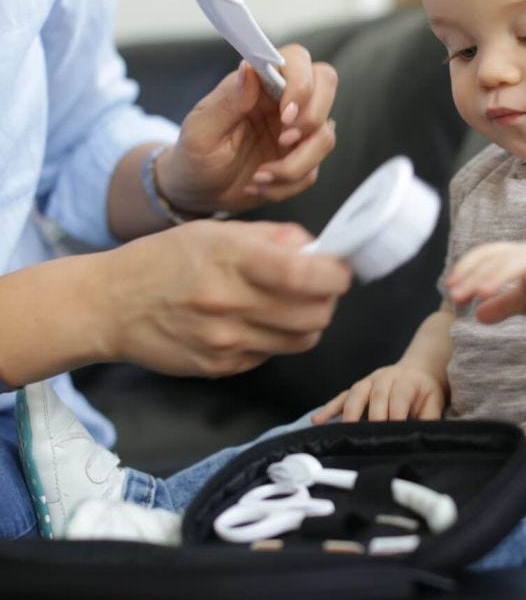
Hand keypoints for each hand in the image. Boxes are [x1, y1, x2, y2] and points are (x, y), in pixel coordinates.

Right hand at [95, 220, 350, 376]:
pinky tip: (257, 322)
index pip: (306, 274)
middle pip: (316, 315)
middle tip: (318, 287)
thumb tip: (317, 249)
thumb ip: (272, 238)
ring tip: (290, 305)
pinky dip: (277, 338)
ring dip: (308, 321)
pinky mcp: (222, 367)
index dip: (336, 274)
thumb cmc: (162, 261)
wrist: (111, 306)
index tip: (340, 269)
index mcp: (231, 259)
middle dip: (328, 299)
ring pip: (302, 340)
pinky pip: (272, 354)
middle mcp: (230, 303)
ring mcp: (226, 341)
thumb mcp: (214, 231)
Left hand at [156, 44, 337, 214]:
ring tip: (259, 177)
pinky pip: (312, 171)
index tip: (285, 115)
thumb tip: (249, 68)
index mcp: (259, 85)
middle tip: (283, 142)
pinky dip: (285, 186)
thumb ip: (228, 100)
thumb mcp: (201, 131)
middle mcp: (283, 102)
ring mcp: (297, 132)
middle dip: (312, 119)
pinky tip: (259, 186)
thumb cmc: (195, 157)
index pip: (297, 60)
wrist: (199, 193)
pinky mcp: (301, 161)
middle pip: (326, 86)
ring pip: (325, 137)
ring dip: (294, 165)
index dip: (301, 83)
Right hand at [312, 365, 446, 423]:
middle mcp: (384, 378)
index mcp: (406, 381)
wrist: (417, 370)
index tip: (394, 431)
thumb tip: (426, 436)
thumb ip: (430, 418)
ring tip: (344, 432)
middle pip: (376, 395)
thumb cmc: (425, 390)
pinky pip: (341, 397)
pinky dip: (329, 408)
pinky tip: (317, 420)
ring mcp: (368, 382)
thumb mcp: (435, 402)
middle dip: (373, 416)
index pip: (399, 396)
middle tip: (371, 437)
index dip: (396, 413)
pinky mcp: (357, 389)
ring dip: (349, 413)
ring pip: (355, 394)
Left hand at [446, 241, 525, 322]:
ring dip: (501, 272)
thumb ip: (504, 305)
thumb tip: (478, 316)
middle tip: (457, 295)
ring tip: (483, 290)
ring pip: (522, 258)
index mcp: (519, 256)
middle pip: (498, 258)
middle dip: (475, 276)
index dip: (466, 268)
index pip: (486, 255)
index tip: (450, 288)